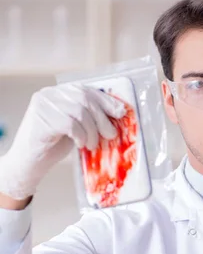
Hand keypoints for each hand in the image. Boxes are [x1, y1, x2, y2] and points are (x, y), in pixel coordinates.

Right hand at [0, 83, 124, 199]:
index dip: (106, 101)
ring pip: (79, 111)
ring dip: (92, 131)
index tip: (121, 112)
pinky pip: (70, 124)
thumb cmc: (53, 146)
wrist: (29, 163)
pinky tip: (80, 144)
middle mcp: (49, 94)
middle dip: (102, 118)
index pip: (86, 90)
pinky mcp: (40, 119)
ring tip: (92, 145)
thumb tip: (116, 116)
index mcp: (59, 92)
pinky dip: (80, 135)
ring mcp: (43, 105)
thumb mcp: (76, 128)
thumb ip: (89, 118)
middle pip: (84, 99)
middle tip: (111, 134)